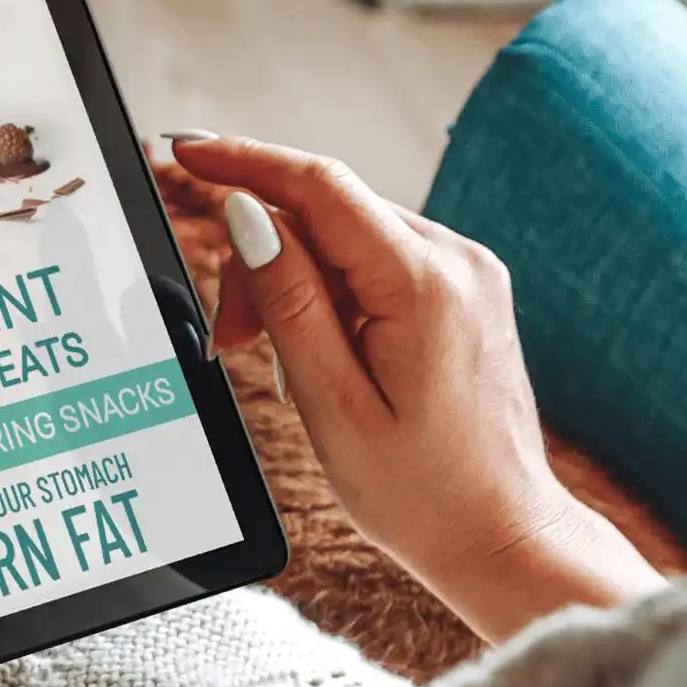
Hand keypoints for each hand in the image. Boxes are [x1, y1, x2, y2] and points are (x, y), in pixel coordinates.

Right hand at [168, 134, 664, 640]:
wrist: (502, 537)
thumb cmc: (420, 492)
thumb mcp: (332, 402)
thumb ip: (289, 300)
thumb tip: (248, 215)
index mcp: (424, 285)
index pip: (318, 187)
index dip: (243, 160)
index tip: (184, 150)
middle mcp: (455, 261)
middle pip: (323, 213)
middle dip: (259, 259)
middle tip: (230, 337)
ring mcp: (464, 273)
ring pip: (342, 237)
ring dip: (290, 282)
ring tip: (273, 359)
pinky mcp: (459, 291)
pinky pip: (371, 262)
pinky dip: (326, 293)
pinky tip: (314, 351)